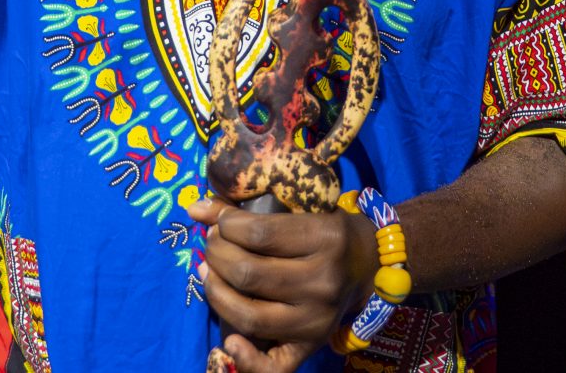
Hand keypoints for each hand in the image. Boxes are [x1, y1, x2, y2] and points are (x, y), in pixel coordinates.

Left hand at [186, 195, 376, 372]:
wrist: (370, 265)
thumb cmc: (328, 232)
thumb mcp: (300, 211)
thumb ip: (248, 211)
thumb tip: (195, 209)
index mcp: (326, 239)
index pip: (258, 233)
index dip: (227, 225)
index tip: (222, 222)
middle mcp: (323, 282)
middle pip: (248, 274)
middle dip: (217, 254)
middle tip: (213, 245)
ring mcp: (317, 320)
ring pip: (248, 315)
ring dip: (216, 292)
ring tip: (210, 273)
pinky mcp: (312, 345)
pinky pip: (273, 366)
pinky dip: (245, 359)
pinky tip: (228, 341)